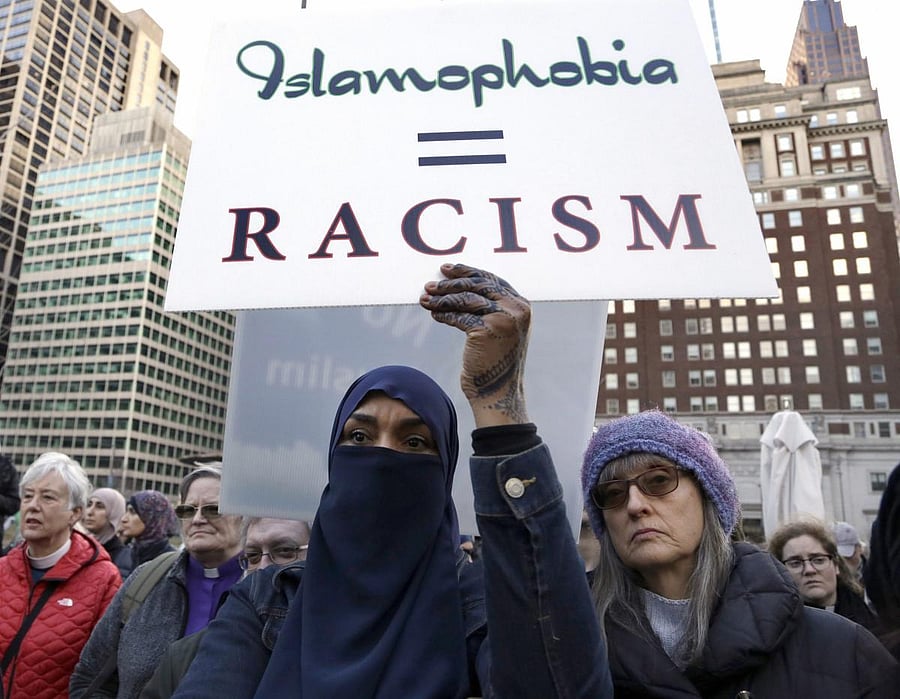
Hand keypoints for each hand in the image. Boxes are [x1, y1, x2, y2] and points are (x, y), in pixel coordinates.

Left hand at [420, 263, 529, 426]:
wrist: (498, 393)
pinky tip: (434, 313)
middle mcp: (516, 309)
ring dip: (442, 298)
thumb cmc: (496, 364)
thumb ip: (493, 309)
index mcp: (522, 307)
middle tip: (431, 284)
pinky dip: (444, 313)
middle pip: (477, 285)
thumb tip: (461, 287)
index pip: (492, 280)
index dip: (469, 272)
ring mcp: (503, 319)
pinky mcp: (486, 330)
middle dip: (451, 283)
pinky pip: (459, 315)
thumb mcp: (502, 331)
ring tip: (425, 298)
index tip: (448, 270)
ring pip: (466, 299)